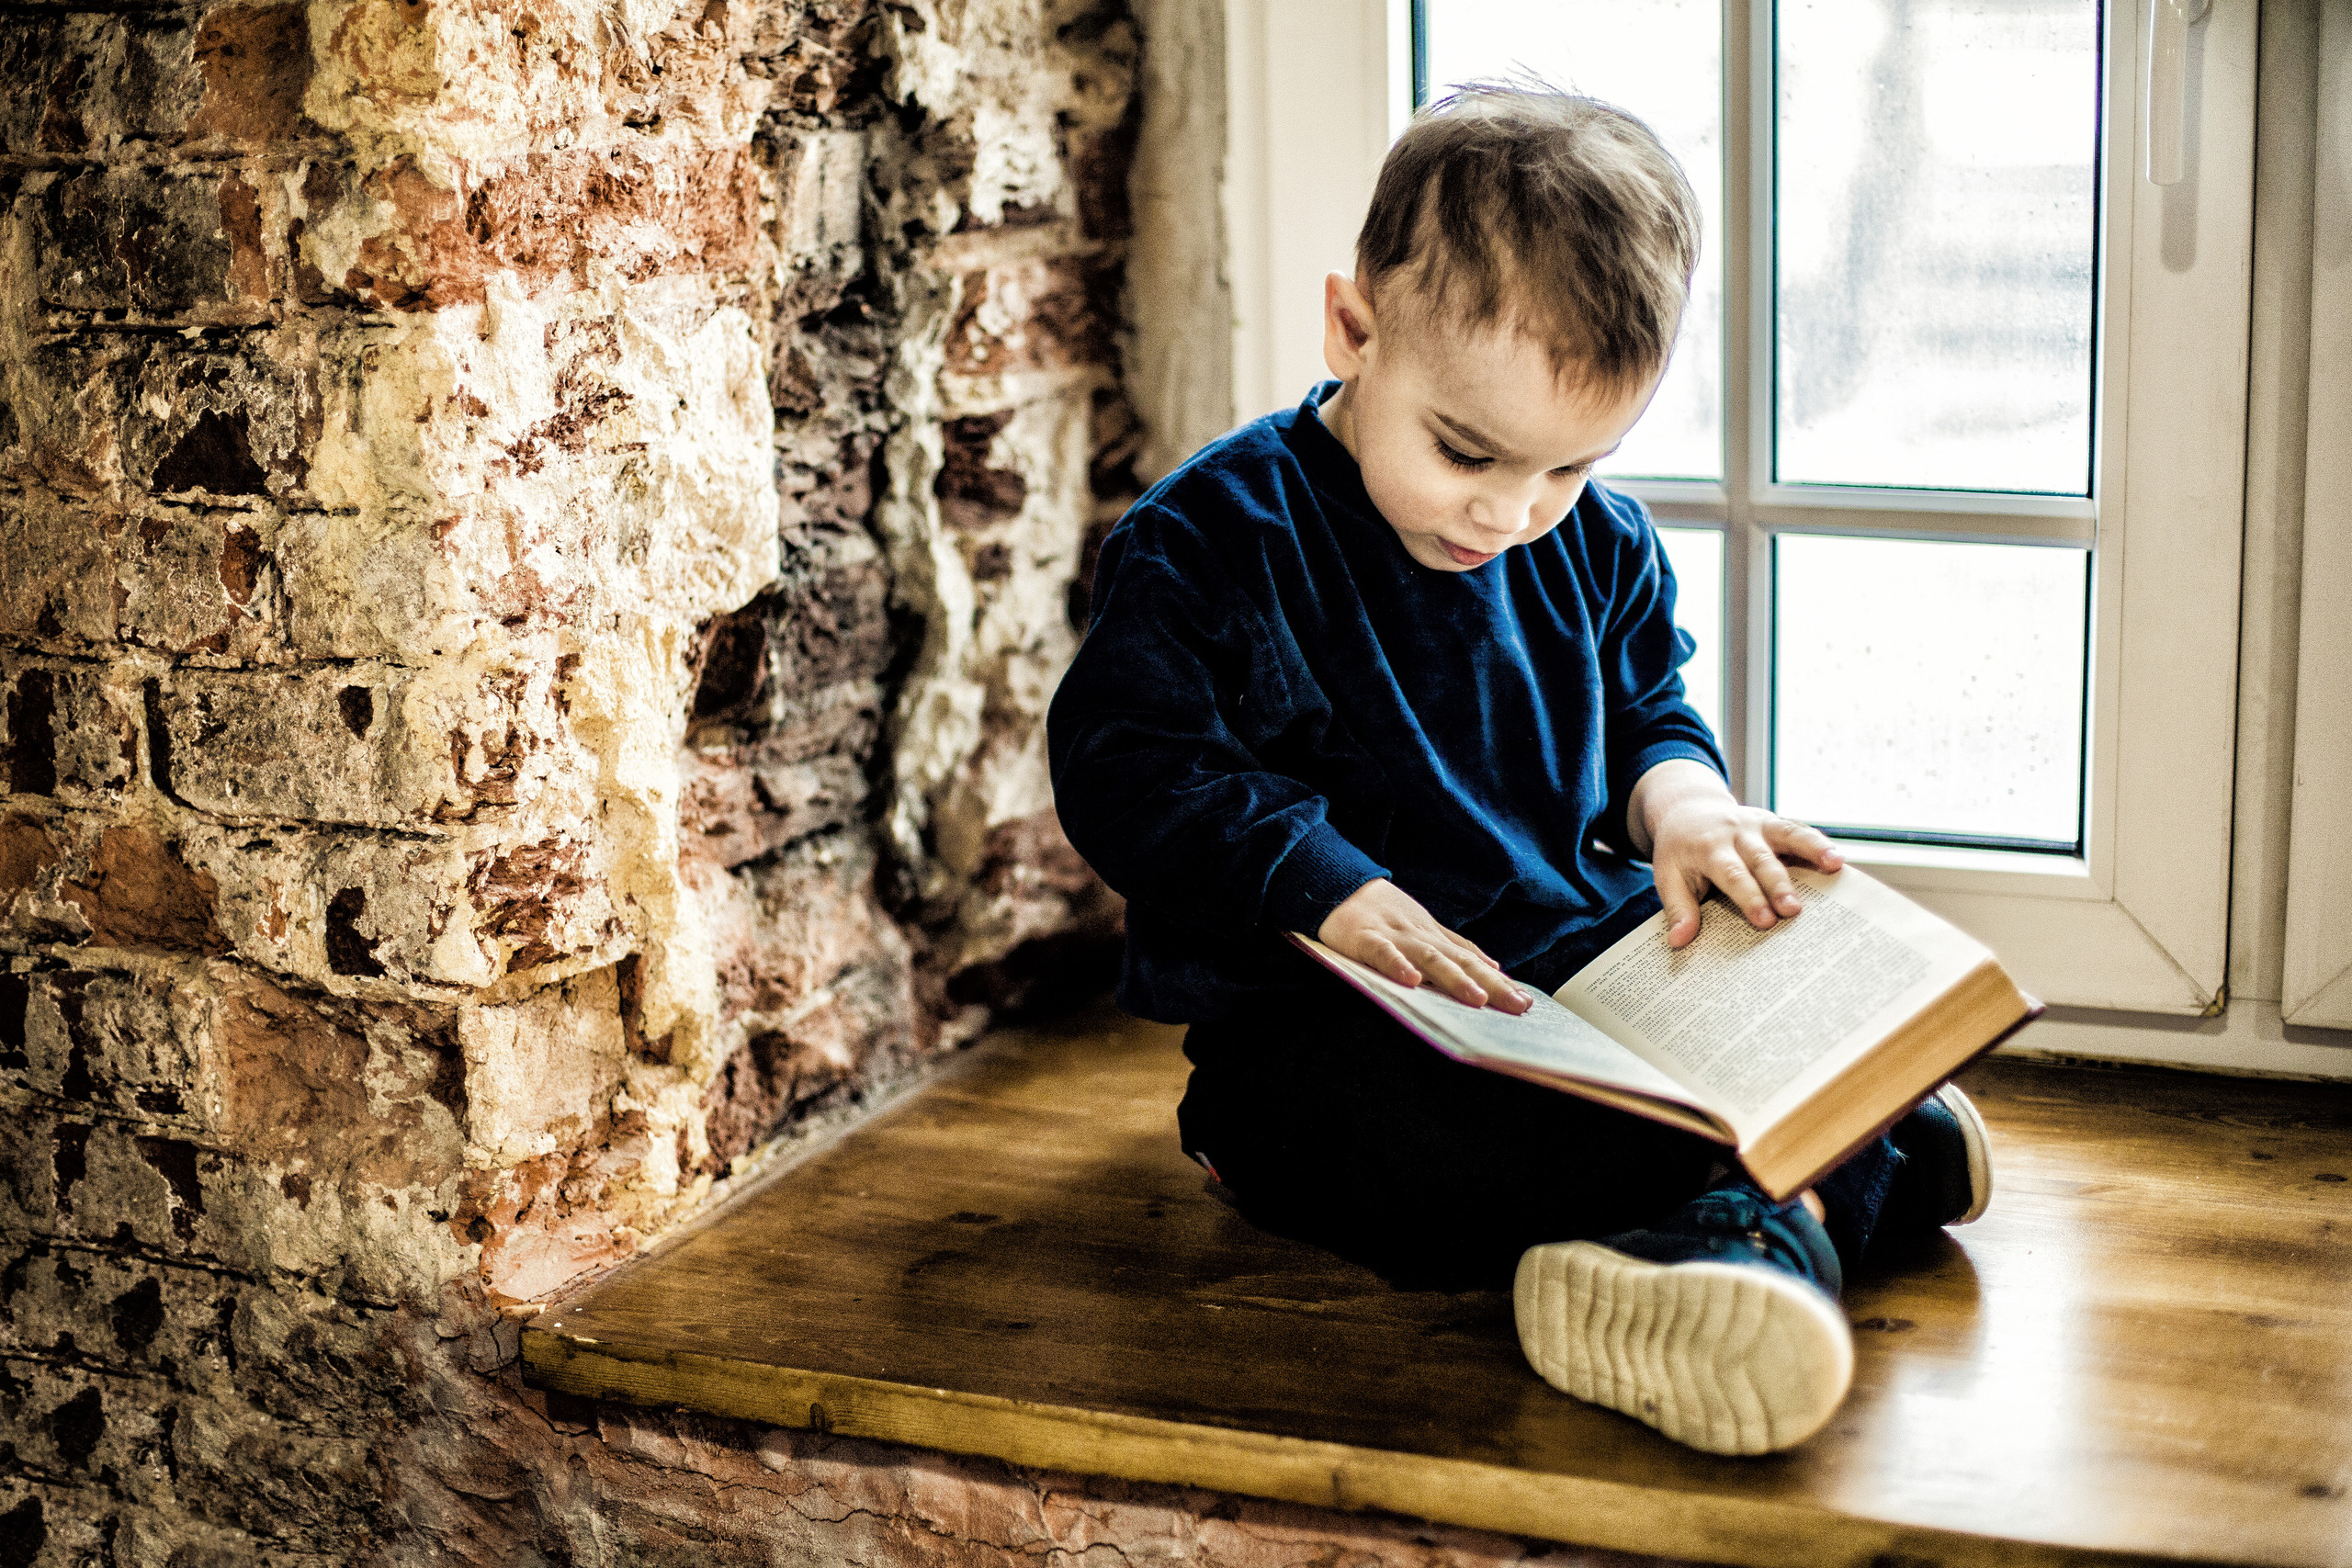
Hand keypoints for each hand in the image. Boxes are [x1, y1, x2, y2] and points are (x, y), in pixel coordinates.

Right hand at [1317, 879, 1532, 1012]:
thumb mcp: (1427, 928)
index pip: (1473, 962)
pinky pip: (1383, 952)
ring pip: (1429, 958)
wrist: (1342, 886)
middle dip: (1491, 985)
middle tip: (1518, 1005)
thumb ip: (1459, 947)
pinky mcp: (1366, 938)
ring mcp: (1396, 937)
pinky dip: (1397, 964)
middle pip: (1460, 962)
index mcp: (1436, 938)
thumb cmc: (1386, 913)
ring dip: (1453, 978)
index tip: (1526, 1002)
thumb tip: (1495, 967)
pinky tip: (1411, 980)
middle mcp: (1422, 937)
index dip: (1499, 982)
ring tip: (1477, 999)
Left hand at [1628, 759, 1843, 949]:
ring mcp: (1756, 825)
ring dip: (1811, 851)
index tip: (1764, 922)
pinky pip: (1797, 830)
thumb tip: (1679, 941)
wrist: (1687, 810)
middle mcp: (1735, 834)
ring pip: (1786, 836)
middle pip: (1761, 860)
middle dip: (1778, 886)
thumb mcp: (1668, 876)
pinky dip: (1818, 842)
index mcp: (1708, 849)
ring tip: (1834, 867)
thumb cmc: (1679, 851)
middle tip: (1793, 912)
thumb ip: (1678, 907)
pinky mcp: (1772, 822)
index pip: (1732, 875)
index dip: (1749, 898)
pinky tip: (1838, 859)